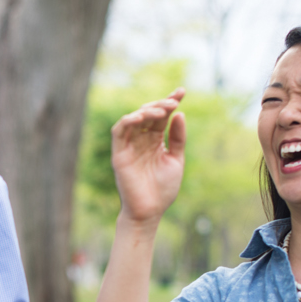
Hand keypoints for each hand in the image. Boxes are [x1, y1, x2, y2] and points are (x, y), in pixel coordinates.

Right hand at [110, 88, 187, 224]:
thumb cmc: (163, 189)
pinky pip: (119, 131)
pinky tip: (142, 116)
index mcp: (154, 141)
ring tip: (162, 110)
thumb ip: (177, 138)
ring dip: (146, 110)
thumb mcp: (176, 159)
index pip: (161, 117)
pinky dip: (128, 120)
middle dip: (161, 105)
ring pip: (133, 119)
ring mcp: (128, 146)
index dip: (170, 101)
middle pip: (148, 114)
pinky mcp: (118, 153)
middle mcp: (140, 141)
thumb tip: (179, 114)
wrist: (150, 211)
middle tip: (174, 101)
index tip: (182, 91)